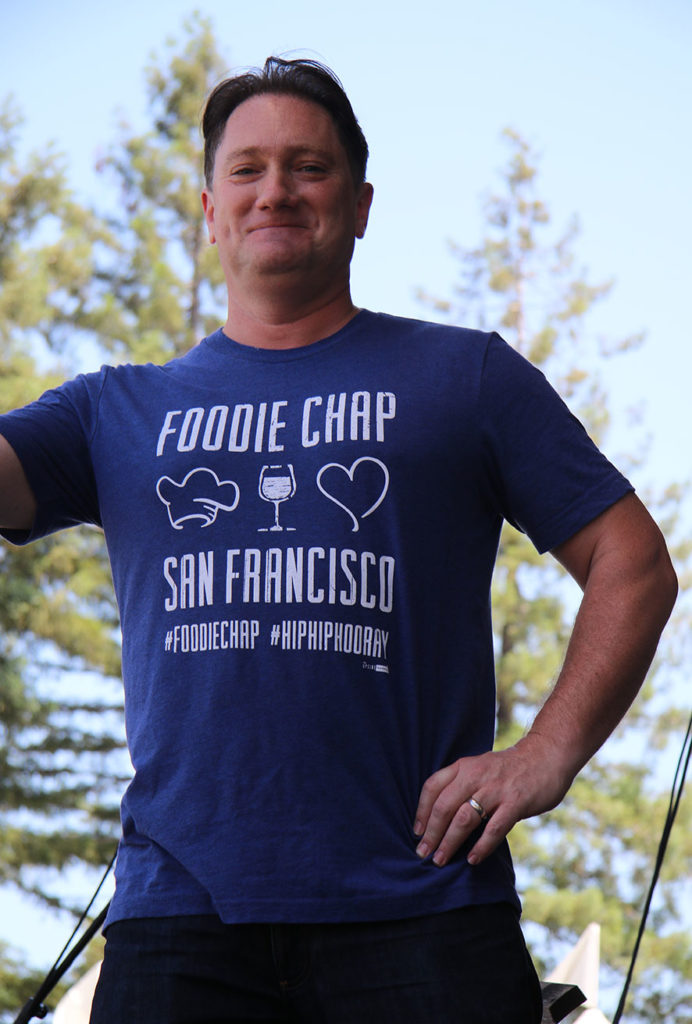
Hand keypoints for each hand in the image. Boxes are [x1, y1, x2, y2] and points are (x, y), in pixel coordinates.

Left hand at [412, 736, 572, 866]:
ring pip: (465, 819)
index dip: (422, 811)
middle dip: (432, 833)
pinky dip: (481, 846)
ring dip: (450, 842)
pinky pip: (494, 828)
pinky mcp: (516, 802)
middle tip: (424, 853)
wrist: (546, 756)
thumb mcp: (479, 768)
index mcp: (464, 766)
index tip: (417, 832)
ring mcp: (496, 789)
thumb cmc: (508, 769)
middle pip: (444, 806)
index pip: (433, 787)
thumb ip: (461, 785)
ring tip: (442, 859)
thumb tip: (440, 817)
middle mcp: (476, 775)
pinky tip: (472, 859)